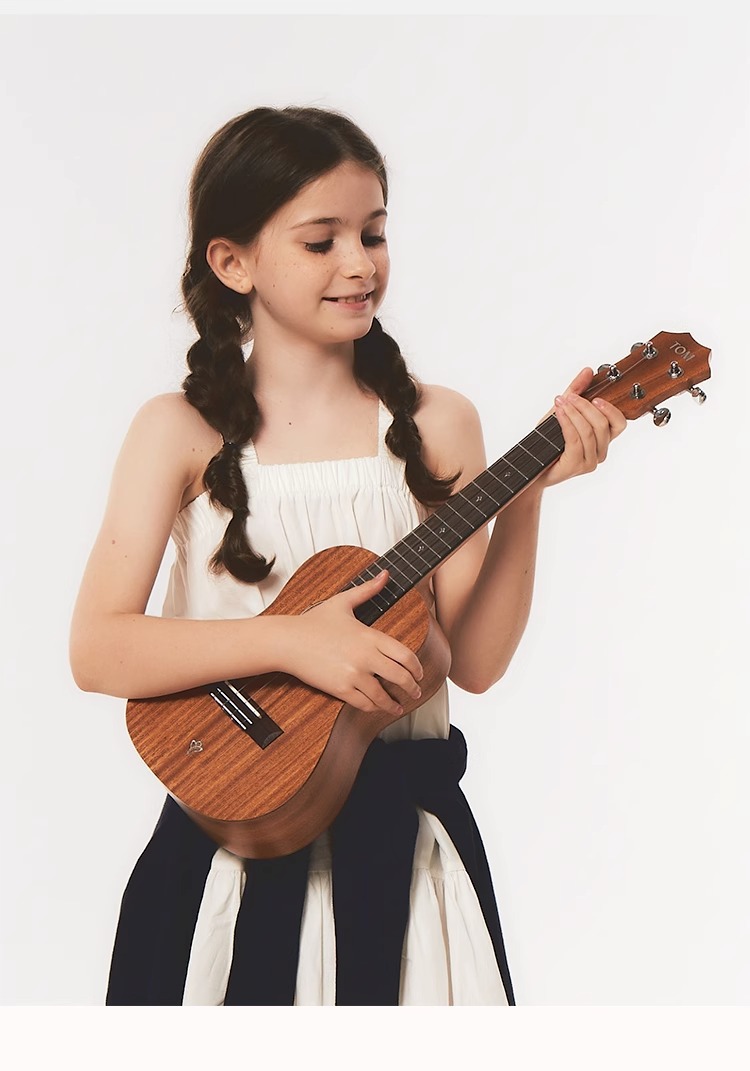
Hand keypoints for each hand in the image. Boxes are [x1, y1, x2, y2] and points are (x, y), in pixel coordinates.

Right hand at [284, 569, 423, 717]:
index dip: (417, 668)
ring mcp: (353, 674)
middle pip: (400, 677)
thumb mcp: (342, 602)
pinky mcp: (340, 689)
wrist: (288, 641)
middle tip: (416, 692)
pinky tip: (378, 707)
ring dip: (394, 703)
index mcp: (370, 636)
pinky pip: (364, 703)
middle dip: (412, 688)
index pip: (405, 655)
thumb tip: (385, 575)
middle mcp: (366, 656)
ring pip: (383, 695)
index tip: (419, 673)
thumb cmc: (313, 622)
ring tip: (399, 706)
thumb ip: (367, 590)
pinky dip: (374, 707)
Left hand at [537, 367, 626, 489]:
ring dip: (574, 413)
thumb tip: (587, 371)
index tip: (595, 397)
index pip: (620, 424)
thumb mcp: (563, 411)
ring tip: (561, 403)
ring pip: (589, 432)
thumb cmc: (549, 441)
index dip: (611, 409)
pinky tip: (559, 413)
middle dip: (585, 407)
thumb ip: (576, 391)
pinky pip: (575, 440)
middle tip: (570, 396)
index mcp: (603, 439)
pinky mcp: (577, 466)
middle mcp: (600, 451)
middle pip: (602, 425)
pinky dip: (567, 423)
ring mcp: (590, 461)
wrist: (532, 464)